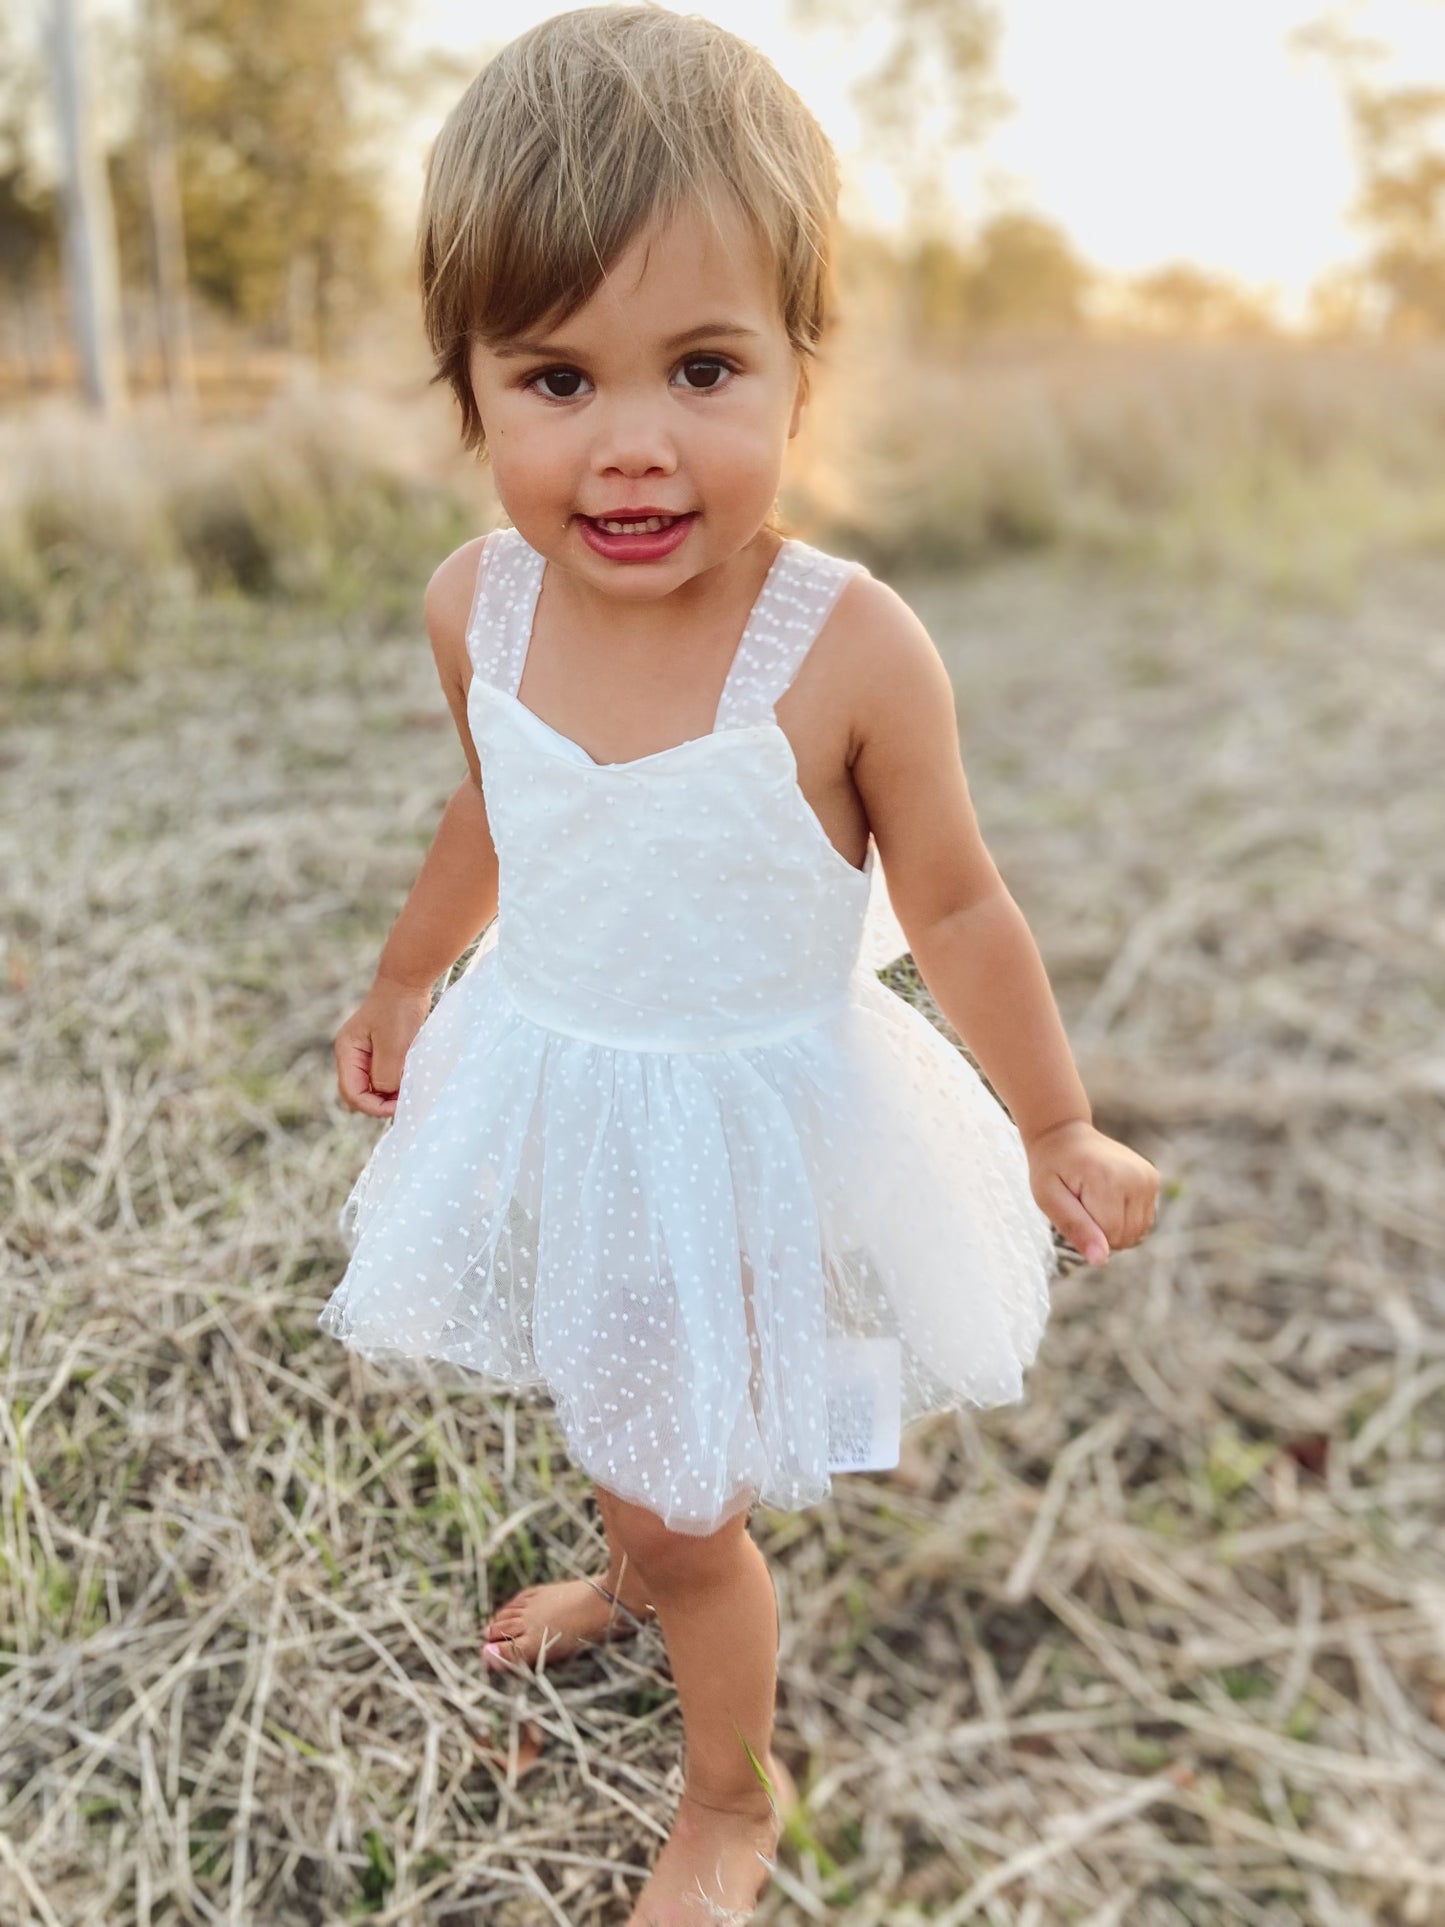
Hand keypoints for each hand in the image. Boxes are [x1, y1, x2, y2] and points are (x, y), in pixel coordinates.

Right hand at [334, 975, 434, 1117]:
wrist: (408, 981)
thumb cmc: (399, 1010)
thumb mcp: (393, 1047)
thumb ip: (385, 1075)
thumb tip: (385, 1095)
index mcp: (347, 1053)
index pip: (352, 1093)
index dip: (373, 1107)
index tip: (398, 1107)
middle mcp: (352, 1055)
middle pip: (359, 1092)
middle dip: (380, 1102)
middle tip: (405, 1102)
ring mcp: (365, 1052)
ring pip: (373, 1085)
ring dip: (389, 1093)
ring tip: (410, 1091)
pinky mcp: (380, 1049)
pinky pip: (384, 1074)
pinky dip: (395, 1082)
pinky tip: (410, 1081)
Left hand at [1025, 1119, 1159, 1265]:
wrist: (1065, 1134)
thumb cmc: (1051, 1168)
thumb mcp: (1048, 1198)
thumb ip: (1075, 1228)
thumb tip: (1101, 1260)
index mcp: (1108, 1179)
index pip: (1108, 1236)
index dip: (1087, 1231)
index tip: (1072, 1206)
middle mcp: (1135, 1176)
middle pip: (1125, 1237)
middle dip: (1101, 1231)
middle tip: (1082, 1202)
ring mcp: (1148, 1177)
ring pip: (1137, 1233)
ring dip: (1114, 1226)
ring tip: (1094, 1199)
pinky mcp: (1153, 1179)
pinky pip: (1143, 1221)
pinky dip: (1125, 1218)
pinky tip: (1108, 1198)